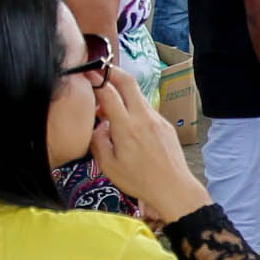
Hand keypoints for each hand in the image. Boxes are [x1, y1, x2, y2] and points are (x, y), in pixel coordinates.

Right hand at [88, 68, 207, 217]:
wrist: (173, 188)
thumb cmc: (139, 180)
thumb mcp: (108, 166)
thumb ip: (98, 141)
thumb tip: (98, 126)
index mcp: (126, 126)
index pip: (109, 92)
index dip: (96, 79)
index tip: (86, 73)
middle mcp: (143, 117)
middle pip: (128, 81)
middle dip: (112, 71)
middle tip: (99, 71)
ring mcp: (157, 119)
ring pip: (138, 95)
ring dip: (122, 92)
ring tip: (108, 106)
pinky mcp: (165, 124)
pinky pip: (146, 108)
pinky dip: (133, 107)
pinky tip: (126, 122)